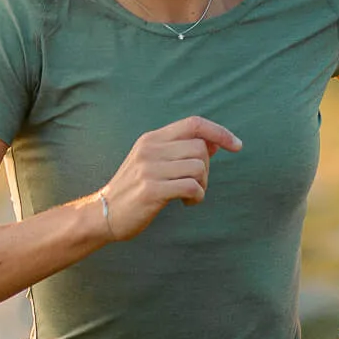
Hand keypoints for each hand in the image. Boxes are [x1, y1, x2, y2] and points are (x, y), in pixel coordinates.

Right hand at [98, 117, 241, 239]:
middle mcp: (150, 149)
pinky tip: (187, 203)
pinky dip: (197, 196)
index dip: (219, 132)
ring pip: (198, 167)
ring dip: (202, 185)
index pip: (194, 123)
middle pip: (200, 148)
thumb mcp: (154, 164)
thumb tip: (215, 143)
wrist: (103, 214)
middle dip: (207, 169)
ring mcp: (149, 169)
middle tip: (197, 185)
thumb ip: (181, 151)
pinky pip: (191, 187)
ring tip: (190, 196)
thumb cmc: (134, 190)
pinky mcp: (151, 190)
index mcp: (151, 139)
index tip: (236, 145)